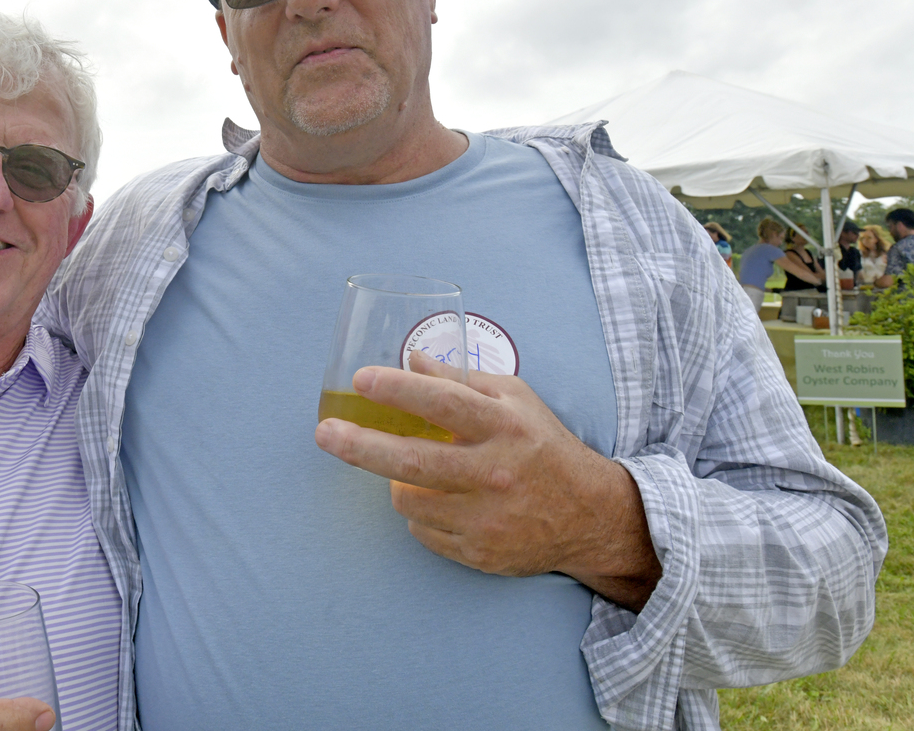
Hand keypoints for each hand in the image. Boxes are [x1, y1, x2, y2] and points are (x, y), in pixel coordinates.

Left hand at [314, 355, 661, 611]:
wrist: (589, 516)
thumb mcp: (514, 400)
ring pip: (408, 499)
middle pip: (412, 461)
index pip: (444, 402)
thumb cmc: (542, 446)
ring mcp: (487, 518)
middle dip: (359, 446)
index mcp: (504, 426)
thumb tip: (408, 360)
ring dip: (397, 481)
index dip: (398, 389)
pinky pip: (422, 530)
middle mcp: (495, 473)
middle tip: (325, 433)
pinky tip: (442, 500)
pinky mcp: (480, 553)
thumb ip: (460, 380)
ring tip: (414, 470)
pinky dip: (420, 512)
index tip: (361, 379)